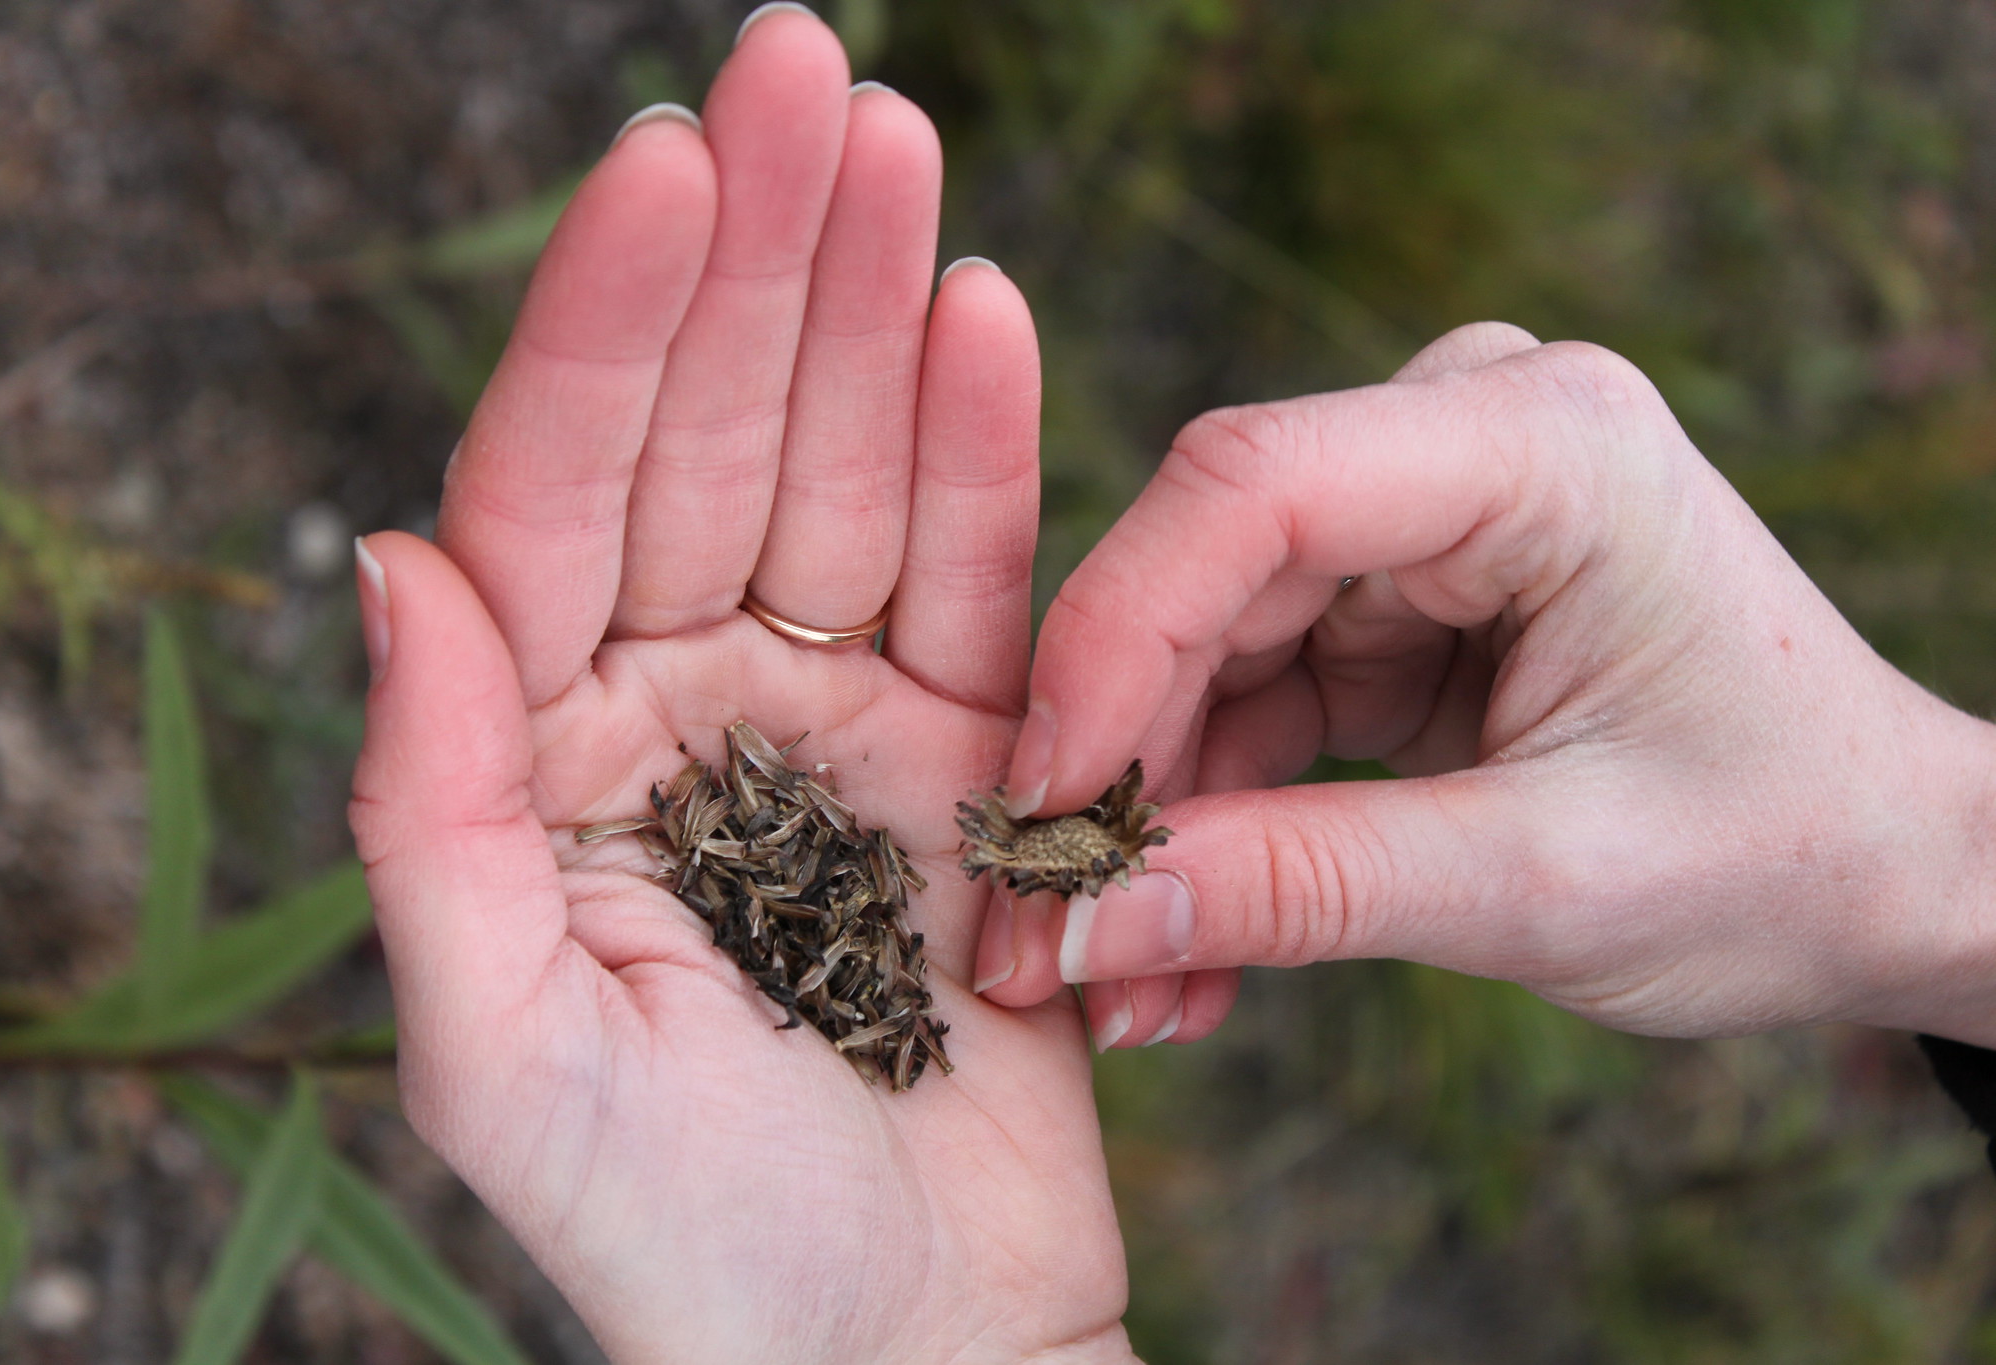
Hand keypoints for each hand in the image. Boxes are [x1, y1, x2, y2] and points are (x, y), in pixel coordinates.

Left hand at [349, 12, 1132, 1362]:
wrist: (906, 1361)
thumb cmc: (690, 1250)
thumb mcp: (505, 1055)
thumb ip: (436, 805)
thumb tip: (386, 552)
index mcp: (544, 755)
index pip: (560, 492)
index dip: (613, 325)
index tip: (668, 158)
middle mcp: (679, 708)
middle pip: (714, 439)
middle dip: (757, 253)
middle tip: (807, 62)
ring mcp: (831, 723)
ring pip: (850, 474)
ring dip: (872, 306)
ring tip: (896, 138)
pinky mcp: (973, 762)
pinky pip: (981, 581)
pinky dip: (990, 451)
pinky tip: (982, 311)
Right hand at [975, 321, 1995, 1052]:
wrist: (1884, 868)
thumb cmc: (1775, 854)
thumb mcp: (1541, 887)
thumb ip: (1305, 890)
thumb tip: (1084, 920)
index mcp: (1546, 445)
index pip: (1255, 489)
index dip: (1111, 642)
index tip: (1037, 808)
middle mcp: (1470, 435)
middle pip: (1206, 568)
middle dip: (1117, 758)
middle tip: (1048, 936)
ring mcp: (1428, 508)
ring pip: (1204, 641)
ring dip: (1156, 809)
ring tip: (1130, 979)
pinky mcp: (1399, 590)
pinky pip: (1247, 687)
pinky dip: (1213, 812)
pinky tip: (1189, 939)